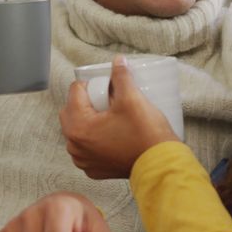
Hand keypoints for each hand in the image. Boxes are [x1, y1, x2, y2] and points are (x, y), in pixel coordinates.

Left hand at [60, 56, 178, 178]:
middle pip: (71, 111)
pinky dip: (94, 139)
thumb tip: (118, 61)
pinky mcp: (93, 170)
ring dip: (88, 121)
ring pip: (77, 131)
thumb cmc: (145, 134)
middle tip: (108, 100)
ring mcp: (83, 160)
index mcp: (78, 126)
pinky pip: (87, 148)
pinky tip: (111, 134)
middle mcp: (75, 145)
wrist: (160, 165)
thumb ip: (121, 77)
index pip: (75, 91)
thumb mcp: (132, 98)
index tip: (109, 88)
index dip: (92, 85)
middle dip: (86, 102)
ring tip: (110, 117)